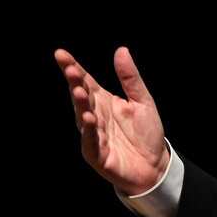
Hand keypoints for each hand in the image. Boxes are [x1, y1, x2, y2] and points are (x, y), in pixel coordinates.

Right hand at [54, 47, 169, 195]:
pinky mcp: (97, 154)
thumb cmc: (146, 133)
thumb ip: (130, 79)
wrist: (155, 166)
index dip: (73, 68)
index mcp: (104, 101)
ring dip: (80, 105)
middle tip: (70, 68)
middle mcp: (95, 116)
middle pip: (81, 96)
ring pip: (83, 117)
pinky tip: (88, 119)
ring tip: (79, 91)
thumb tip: (121, 50)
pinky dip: (88, 131)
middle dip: (75, 82)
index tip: (61, 53)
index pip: (86, 81)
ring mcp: (93, 135)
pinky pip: (90, 141)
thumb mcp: (142, 101)